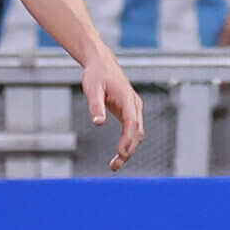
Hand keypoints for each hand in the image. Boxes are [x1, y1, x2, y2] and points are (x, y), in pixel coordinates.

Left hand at [82, 52, 144, 169]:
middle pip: (137, 133)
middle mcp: (135, 105)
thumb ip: (96, 106)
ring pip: (137, 133)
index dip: (128, 140)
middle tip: (114, 166)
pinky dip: (128, 144)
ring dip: (129, 150)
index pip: (132, 123)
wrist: (102, 63)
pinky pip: (132, 131)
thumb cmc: (96, 74)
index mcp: (127, 99)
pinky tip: (119, 154)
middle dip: (128, 151)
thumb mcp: (92, 88)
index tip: (120, 154)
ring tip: (115, 164)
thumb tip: (98, 123)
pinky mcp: (130, 111)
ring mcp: (134, 109)